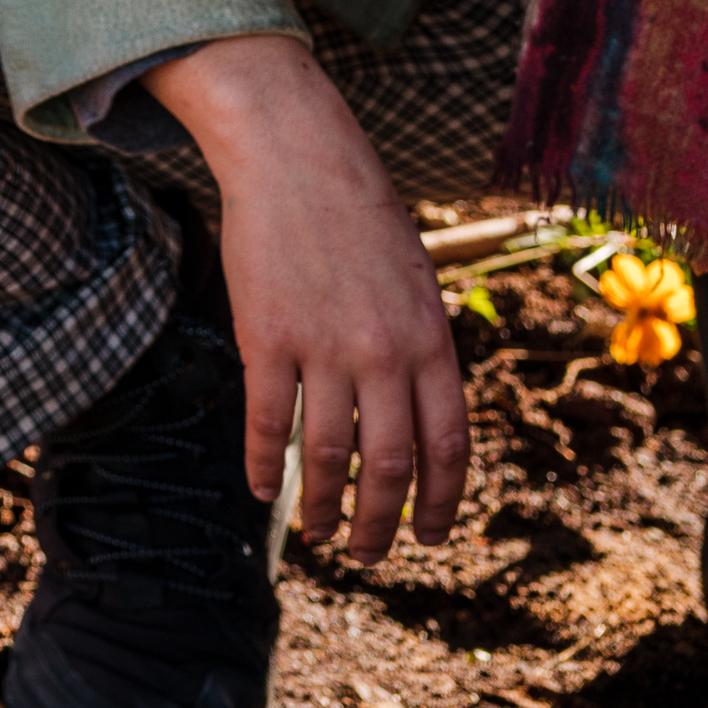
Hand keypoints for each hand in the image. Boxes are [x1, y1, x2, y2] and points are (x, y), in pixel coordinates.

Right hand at [143, 32, 467, 557]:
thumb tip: (418, 422)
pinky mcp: (266, 335)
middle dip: (380, 524)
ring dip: (322, 507)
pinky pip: (267, 420)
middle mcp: (383, 352)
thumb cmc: (358, 213)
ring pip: (327, 454)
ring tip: (318, 535)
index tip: (429, 537)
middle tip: (367, 554)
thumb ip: (421, 350)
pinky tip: (260, 488)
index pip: (447, 447)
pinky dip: (263, 464)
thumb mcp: (415, 281)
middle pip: (387, 466)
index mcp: (431, 340)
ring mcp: (322, 346)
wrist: (294, 152)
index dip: (440, 503)